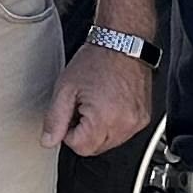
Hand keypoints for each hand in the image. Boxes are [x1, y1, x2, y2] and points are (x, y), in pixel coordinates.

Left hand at [44, 43, 153, 158]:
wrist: (122, 43)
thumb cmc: (96, 60)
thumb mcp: (65, 89)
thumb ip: (54, 119)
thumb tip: (48, 141)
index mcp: (104, 118)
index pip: (81, 148)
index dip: (69, 134)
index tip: (70, 116)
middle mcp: (125, 123)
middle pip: (96, 148)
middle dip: (84, 132)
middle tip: (82, 106)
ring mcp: (137, 122)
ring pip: (110, 143)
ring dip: (99, 130)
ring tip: (97, 103)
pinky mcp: (144, 118)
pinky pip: (123, 133)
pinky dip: (113, 124)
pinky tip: (109, 104)